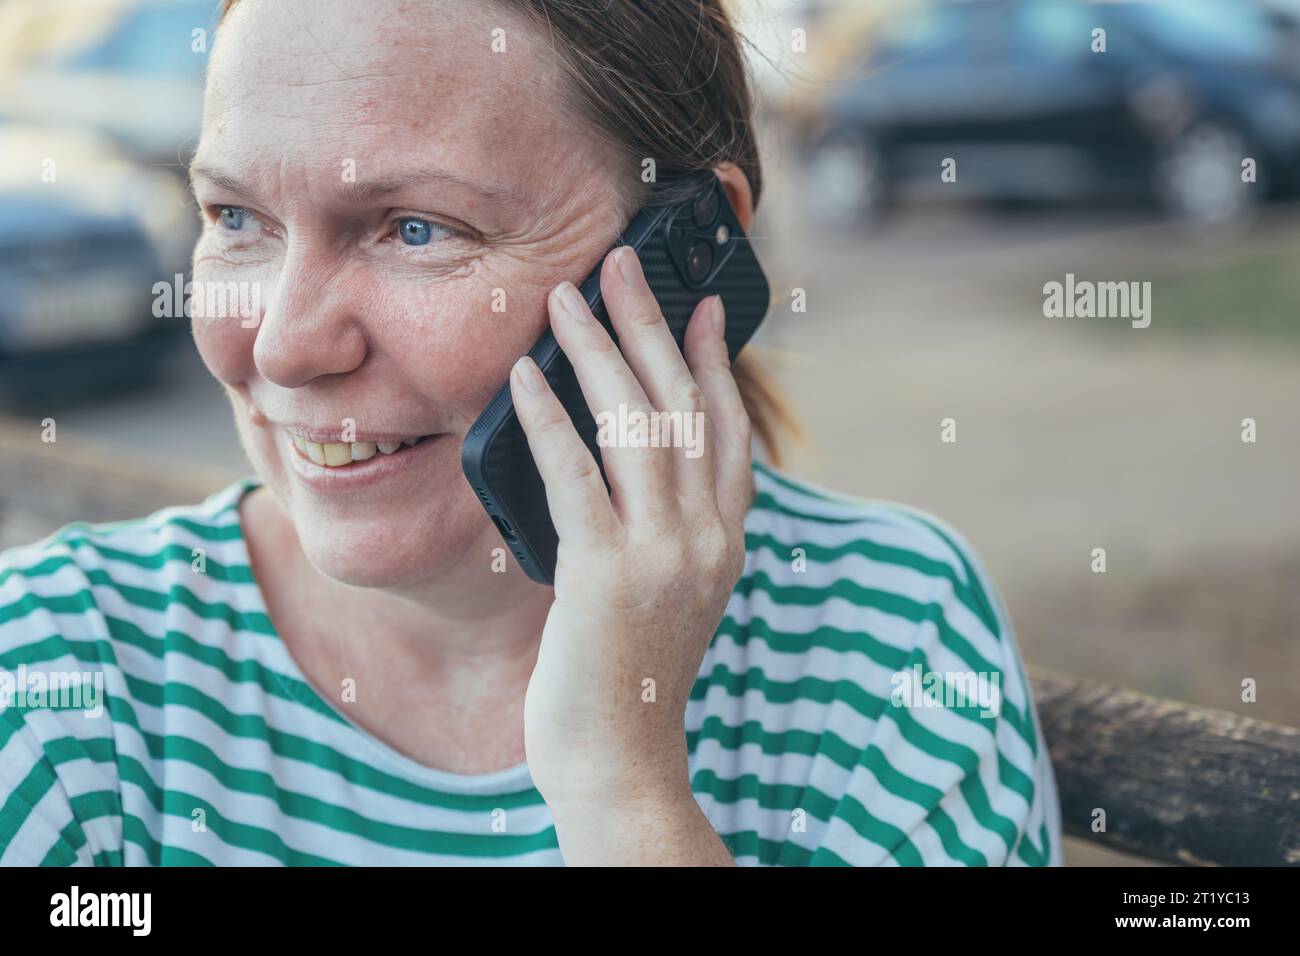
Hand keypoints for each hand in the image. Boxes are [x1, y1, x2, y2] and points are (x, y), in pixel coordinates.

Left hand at [510, 245, 750, 862]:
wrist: (619, 760)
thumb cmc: (627, 674)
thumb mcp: (662, 591)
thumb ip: (659, 528)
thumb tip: (618, 460)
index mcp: (724, 540)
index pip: (729, 430)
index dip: (716, 361)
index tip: (700, 304)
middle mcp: (706, 539)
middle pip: (684, 407)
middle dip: (650, 326)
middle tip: (621, 263)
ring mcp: (663, 556)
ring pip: (637, 426)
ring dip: (599, 352)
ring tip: (568, 298)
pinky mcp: (607, 575)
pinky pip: (575, 476)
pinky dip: (548, 420)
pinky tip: (526, 377)